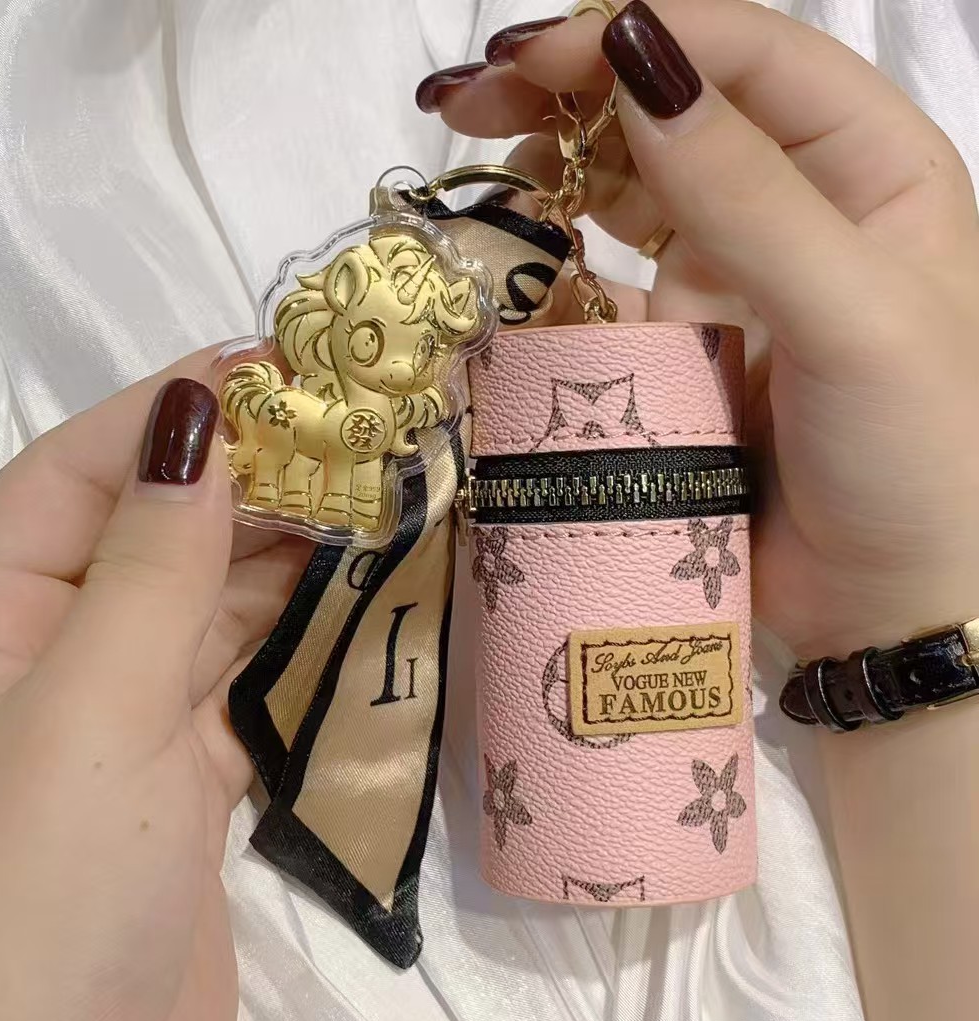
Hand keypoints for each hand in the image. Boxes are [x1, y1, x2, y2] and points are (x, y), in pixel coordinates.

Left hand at [0, 349, 311, 1020]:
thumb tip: (196, 421)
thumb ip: (147, 565)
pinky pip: (234, 679)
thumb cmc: (40, 897)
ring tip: (367, 490)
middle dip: (237, 478)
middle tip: (349, 426)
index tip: (268, 365)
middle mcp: (37, 663)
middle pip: (142, 536)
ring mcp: (112, 727)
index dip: (161, 415)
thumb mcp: (87, 711)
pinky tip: (348, 592)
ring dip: (274, 551)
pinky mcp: (177, 784)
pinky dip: (289, 635)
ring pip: (197, 605)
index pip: (65, 479)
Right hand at [420, 0, 978, 657]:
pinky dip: (551, 264)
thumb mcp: (853, 318)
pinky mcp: (676, 343)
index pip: (748, 59)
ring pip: (625, 187)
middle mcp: (795, 204)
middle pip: (669, 108)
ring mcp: (728, 275)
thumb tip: (638, 63)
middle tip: (466, 96)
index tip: (534, 60)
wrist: (885, 604)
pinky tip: (507, 254)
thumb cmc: (914, 459)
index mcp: (869, 167)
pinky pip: (601, 283)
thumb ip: (750, 195)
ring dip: (552, 164)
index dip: (638, 40)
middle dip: (569, 88)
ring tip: (476, 161)